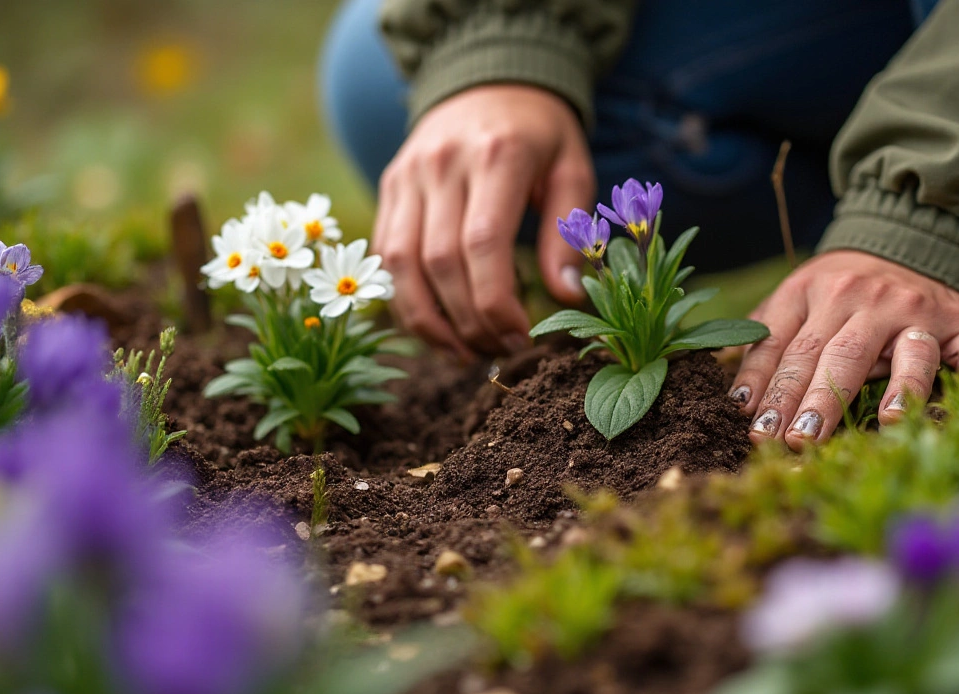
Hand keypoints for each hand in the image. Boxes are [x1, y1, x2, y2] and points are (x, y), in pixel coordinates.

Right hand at [372, 84, 594, 360]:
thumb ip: (569, 234)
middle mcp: (444, 162)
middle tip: (501, 351)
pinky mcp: (389, 186)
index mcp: (498, 155)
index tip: (521, 338)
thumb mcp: (573, 170)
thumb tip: (568, 298)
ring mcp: (408, 174)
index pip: (483, 244)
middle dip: (468, 321)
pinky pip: (385, 255)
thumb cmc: (540, 135)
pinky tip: (437, 328)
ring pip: (399, 265)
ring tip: (465, 352)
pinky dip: (406, 300)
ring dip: (429, 322)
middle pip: (440, 263)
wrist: (487, 77)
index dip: (496, 303)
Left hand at [730, 250, 958, 450]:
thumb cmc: (842, 288)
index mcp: (812, 291)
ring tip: (884, 424)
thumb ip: (763, 340)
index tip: (749, 423)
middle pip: (834, 355)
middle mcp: (865, 299)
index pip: (782, 344)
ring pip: (905, 356)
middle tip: (794, 442)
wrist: (912, 238)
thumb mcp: (796, 297)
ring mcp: (916, 312)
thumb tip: (732, 397)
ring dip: (897, 392)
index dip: (764, 385)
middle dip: (812, 401)